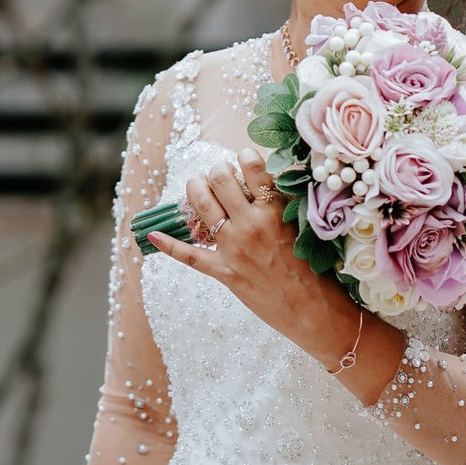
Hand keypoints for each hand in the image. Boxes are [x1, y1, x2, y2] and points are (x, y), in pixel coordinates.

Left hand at [150, 145, 344, 359]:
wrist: (312, 309)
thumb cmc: (314, 268)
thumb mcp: (304, 225)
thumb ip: (286, 201)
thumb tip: (266, 177)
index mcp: (275, 210)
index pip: (252, 166)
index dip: (244, 155)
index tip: (243, 157)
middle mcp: (250, 225)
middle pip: (220, 180)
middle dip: (216, 170)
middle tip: (219, 173)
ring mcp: (234, 248)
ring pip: (201, 205)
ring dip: (194, 188)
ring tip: (197, 185)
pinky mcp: (224, 272)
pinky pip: (189, 255)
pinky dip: (168, 245)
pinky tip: (151, 235)